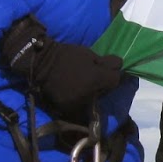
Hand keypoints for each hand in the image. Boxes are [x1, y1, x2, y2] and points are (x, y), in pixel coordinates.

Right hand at [3, 16, 123, 119]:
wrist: (42, 63)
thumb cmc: (67, 55)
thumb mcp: (89, 53)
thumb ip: (106, 62)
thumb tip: (120, 65)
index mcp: (97, 79)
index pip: (115, 81)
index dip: (112, 75)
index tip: (106, 71)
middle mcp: (90, 94)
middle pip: (104, 92)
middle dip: (101, 86)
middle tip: (92, 78)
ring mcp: (78, 103)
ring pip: (91, 100)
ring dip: (90, 94)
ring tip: (81, 85)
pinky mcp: (66, 108)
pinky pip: (78, 106)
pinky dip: (78, 100)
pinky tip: (73, 91)